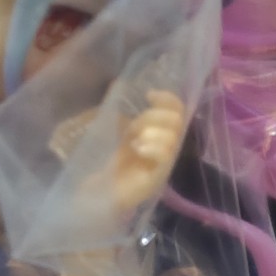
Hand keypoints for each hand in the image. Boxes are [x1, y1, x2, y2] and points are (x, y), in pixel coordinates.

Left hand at [110, 89, 184, 212]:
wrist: (98, 191)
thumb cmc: (108, 160)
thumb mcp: (115, 130)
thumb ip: (123, 112)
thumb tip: (119, 85)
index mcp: (160, 133)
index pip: (177, 109)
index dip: (168, 98)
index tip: (149, 95)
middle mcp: (167, 147)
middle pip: (177, 120)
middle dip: (153, 117)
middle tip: (133, 128)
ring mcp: (164, 163)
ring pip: (173, 137)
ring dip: (150, 131)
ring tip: (133, 141)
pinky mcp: (157, 177)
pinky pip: (165, 156)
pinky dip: (152, 147)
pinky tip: (137, 148)